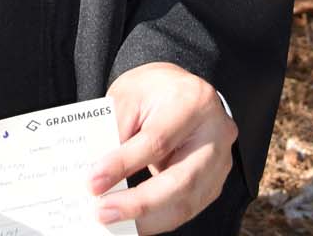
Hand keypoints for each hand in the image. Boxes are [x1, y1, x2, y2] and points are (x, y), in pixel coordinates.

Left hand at [90, 63, 236, 231]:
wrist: (182, 91)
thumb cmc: (154, 91)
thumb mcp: (130, 94)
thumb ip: (116, 129)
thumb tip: (99, 174)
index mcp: (194, 101)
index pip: (157, 140)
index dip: (123, 164)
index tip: (93, 181)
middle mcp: (215, 134)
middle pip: (180, 180)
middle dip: (138, 203)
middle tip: (102, 211)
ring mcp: (220, 162)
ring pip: (186, 203)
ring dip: (146, 219)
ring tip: (113, 220)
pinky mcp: (214, 183)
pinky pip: (186, 209)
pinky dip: (157, 219)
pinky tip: (134, 221)